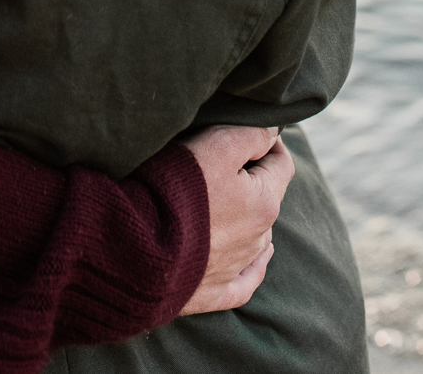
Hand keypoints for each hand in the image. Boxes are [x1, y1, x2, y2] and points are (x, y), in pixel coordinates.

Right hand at [178, 125, 293, 315]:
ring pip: (255, 237)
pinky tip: (250, 260)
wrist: (139, 248)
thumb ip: (251, 135)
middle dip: (252, 178)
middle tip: (221, 160)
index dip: (269, 142)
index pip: (282, 164)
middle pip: (266, 199)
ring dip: (244, 217)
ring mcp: (236, 268)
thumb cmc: (177, 191)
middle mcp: (258, 239)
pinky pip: (243, 279)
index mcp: (264, 203)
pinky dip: (248, 267)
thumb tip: (272, 132)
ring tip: (217, 201)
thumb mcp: (216, 146)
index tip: (252, 130)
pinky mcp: (214, 292)